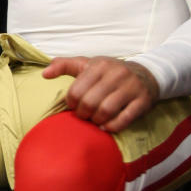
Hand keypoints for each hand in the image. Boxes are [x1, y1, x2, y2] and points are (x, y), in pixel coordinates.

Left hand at [42, 56, 158, 132]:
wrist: (147, 74)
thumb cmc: (110, 71)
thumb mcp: (87, 64)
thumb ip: (64, 65)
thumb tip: (44, 74)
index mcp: (100, 65)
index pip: (76, 90)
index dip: (71, 103)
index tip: (74, 105)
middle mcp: (116, 74)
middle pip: (90, 103)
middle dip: (83, 114)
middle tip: (84, 115)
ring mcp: (131, 88)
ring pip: (106, 111)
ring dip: (96, 121)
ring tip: (94, 120)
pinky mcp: (143, 101)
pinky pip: (124, 119)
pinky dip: (112, 126)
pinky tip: (106, 126)